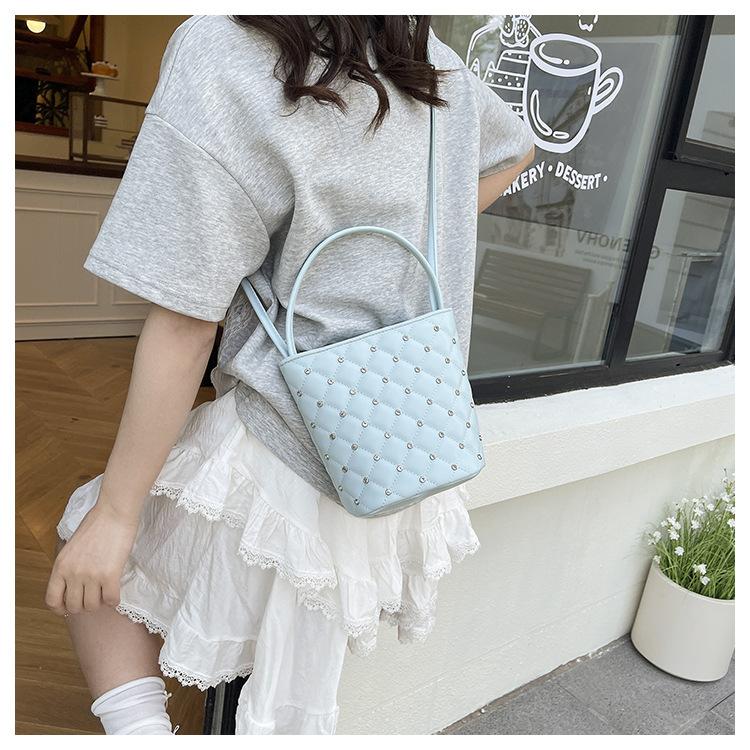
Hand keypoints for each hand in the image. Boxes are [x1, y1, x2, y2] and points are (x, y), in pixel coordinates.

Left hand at [45, 499, 139, 616]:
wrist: (114, 512)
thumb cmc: (96, 524)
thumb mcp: (72, 547)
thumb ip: (69, 566)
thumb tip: (73, 584)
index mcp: (60, 566)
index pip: (52, 600)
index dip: (60, 609)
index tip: (68, 607)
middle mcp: (73, 573)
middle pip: (74, 607)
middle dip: (83, 605)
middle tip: (92, 597)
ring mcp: (91, 575)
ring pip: (92, 606)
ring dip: (99, 602)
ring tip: (104, 593)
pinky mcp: (110, 575)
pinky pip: (111, 600)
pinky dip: (113, 600)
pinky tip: (115, 592)